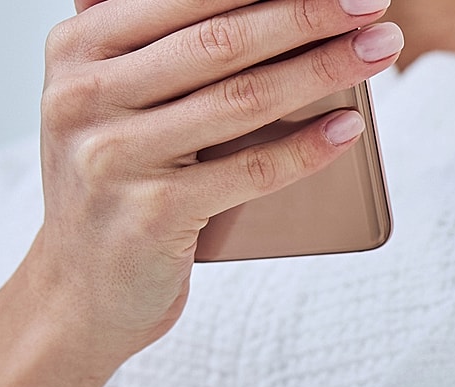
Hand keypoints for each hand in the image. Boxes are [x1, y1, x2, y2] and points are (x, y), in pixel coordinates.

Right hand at [27, 0, 403, 363]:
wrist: (79, 290)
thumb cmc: (119, 182)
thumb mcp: (117, 103)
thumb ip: (166, 53)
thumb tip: (282, 14)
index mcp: (77, 47)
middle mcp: (85, 95)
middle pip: (221, 40)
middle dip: (307, 13)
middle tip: (371, 2)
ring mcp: (115, 157)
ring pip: (243, 100)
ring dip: (325, 69)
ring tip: (377, 51)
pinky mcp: (152, 215)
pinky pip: (250, 172)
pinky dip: (308, 147)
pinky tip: (349, 125)